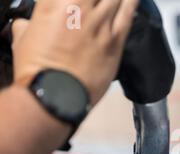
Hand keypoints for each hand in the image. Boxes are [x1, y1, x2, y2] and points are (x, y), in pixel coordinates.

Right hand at [11, 0, 137, 104]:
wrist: (55, 94)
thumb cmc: (37, 71)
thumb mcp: (23, 39)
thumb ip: (31, 25)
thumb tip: (27, 26)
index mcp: (54, 3)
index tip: (77, 3)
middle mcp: (79, 7)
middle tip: (94, 5)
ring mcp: (100, 23)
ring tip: (114, 0)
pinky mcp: (115, 40)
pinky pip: (129, 13)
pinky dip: (133, 2)